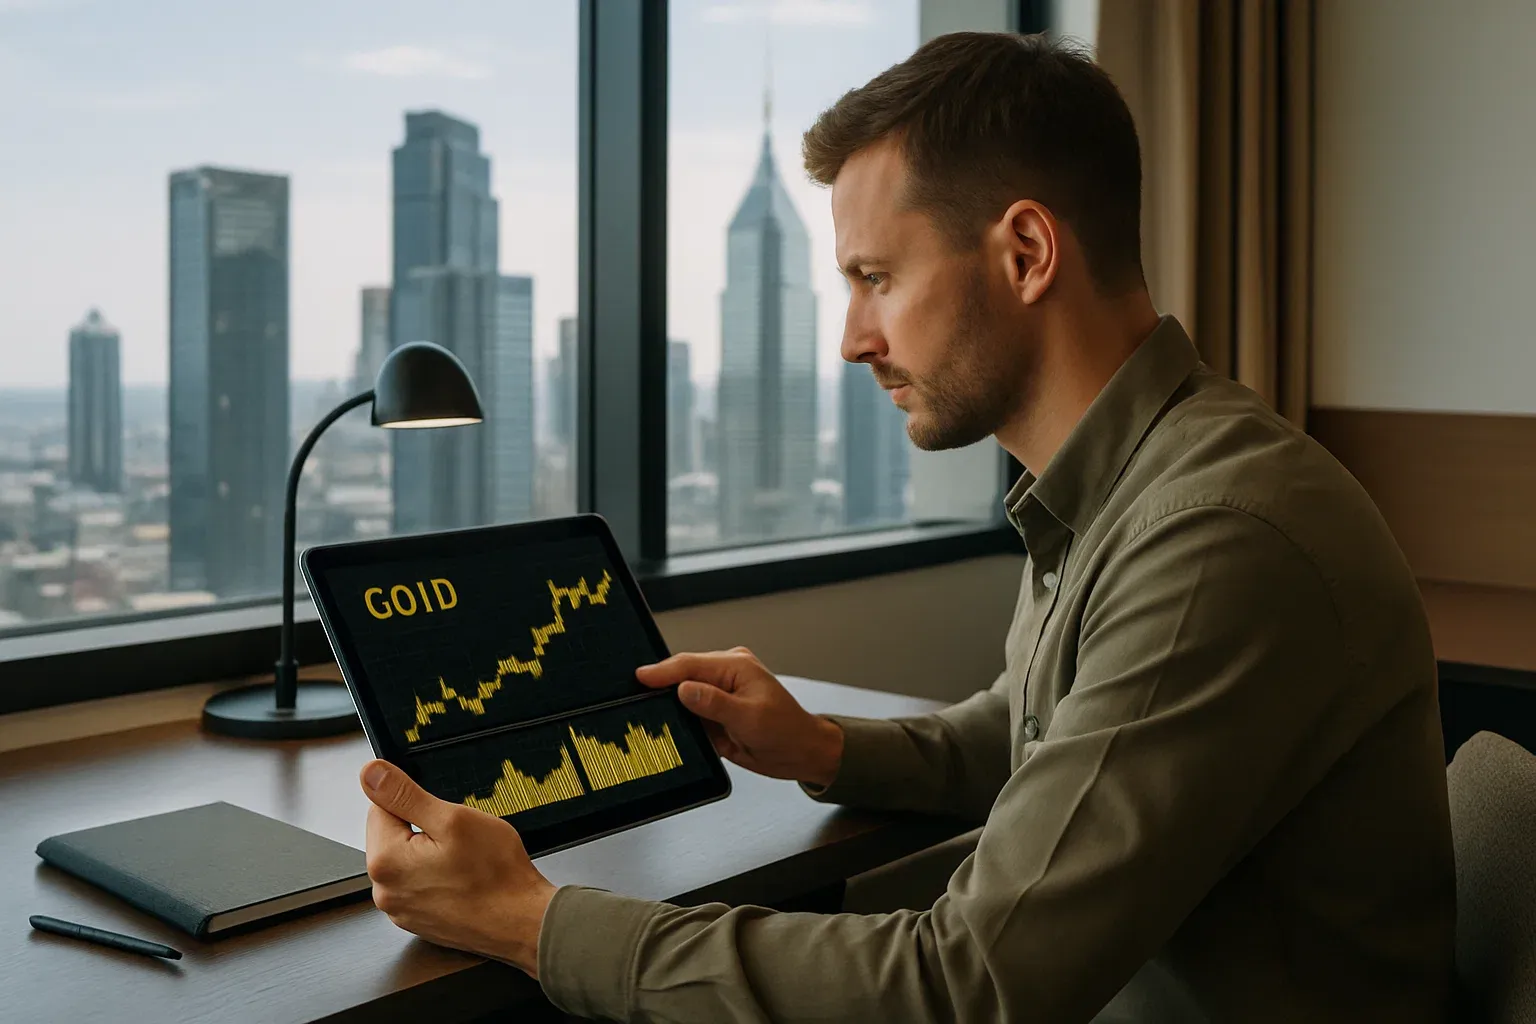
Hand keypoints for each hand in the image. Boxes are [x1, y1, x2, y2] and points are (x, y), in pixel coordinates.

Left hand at [359, 760, 555, 976]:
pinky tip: (463, 879)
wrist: (522, 922)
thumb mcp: (453, 819)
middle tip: (458, 839)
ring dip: (429, 853)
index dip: (415, 803)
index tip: (442, 816)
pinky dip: (437, 876)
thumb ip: (404, 794)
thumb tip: (370, 774)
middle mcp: (385, 891)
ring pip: (407, 859)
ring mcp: (401, 910)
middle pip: (391, 835)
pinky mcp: (417, 919)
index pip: (379, 807)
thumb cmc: (496, 876)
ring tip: (464, 860)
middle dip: (421, 828)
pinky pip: (418, 883)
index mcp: (385, 861)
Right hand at [637, 647, 843, 787]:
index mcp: (735, 666)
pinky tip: (666, 725)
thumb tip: (683, 689)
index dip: (662, 671)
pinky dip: (679, 719)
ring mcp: (719, 694)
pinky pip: (689, 713)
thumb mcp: (750, 718)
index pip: (690, 664)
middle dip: (660, 686)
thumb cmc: (787, 731)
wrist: (801, 753)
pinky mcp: (715, 713)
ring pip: (682, 695)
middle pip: (682, 676)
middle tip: (634, 695)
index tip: (640, 677)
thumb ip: (714, 703)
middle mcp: (725, 675)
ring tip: (644, 711)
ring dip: (668, 704)